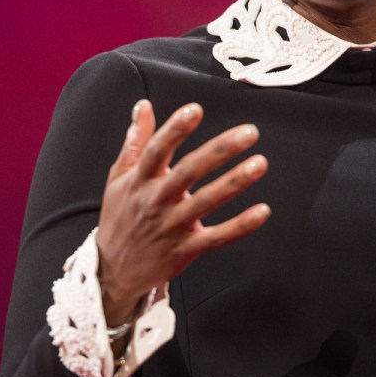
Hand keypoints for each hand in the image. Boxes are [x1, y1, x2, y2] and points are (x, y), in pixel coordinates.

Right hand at [95, 99, 269, 324]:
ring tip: (260, 163)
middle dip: (220, 151)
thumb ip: (135, 140)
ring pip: (206, 202)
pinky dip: (240, 226)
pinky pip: (217, 237)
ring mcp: (172, 226)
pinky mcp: (186, 249)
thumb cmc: (120, 217)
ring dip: (234, 182)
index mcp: (140, 180)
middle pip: (188, 172)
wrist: (113, 270)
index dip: (175, 129)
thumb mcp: (119, 177)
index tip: (195, 110)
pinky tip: (262, 211)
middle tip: (248, 133)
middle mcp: (156, 201)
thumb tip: (144, 106)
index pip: (157, 149)